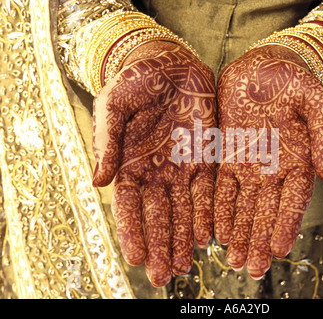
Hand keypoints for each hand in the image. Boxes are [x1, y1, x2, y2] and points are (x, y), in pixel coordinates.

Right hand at [92, 41, 216, 286]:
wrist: (170, 63)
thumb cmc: (136, 81)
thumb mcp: (114, 106)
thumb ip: (107, 142)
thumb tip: (97, 182)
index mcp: (130, 163)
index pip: (129, 206)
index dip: (132, 232)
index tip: (137, 259)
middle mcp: (156, 172)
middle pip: (158, 216)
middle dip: (161, 245)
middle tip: (165, 276)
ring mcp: (181, 166)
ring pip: (183, 210)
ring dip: (185, 237)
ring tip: (187, 264)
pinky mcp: (206, 157)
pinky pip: (207, 190)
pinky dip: (207, 213)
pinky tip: (209, 235)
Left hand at [214, 45, 322, 278]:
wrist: (267, 64)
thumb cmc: (296, 80)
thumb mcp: (316, 101)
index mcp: (299, 160)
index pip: (294, 200)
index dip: (286, 225)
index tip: (279, 250)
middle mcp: (274, 168)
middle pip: (266, 211)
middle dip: (259, 240)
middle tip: (253, 268)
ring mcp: (250, 163)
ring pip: (243, 206)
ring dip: (239, 233)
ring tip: (234, 260)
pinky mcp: (227, 154)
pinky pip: (222, 186)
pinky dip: (220, 210)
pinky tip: (217, 231)